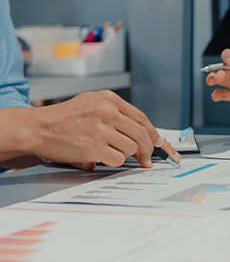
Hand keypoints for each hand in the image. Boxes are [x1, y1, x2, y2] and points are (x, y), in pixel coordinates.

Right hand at [27, 90, 180, 168]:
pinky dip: (114, 162)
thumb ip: (116, 114)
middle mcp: (106, 111)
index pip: (142, 118)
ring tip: (111, 152)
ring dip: (126, 155)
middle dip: (148, 150)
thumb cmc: (63, 119)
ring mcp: (101, 129)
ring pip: (132, 148)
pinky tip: (102, 157)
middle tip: (146, 158)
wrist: (36, 128)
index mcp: (108, 99)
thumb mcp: (91, 104)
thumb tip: (143, 132)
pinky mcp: (94, 147)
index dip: (153, 134)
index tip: (159, 144)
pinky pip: (118, 159)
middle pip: (142, 134)